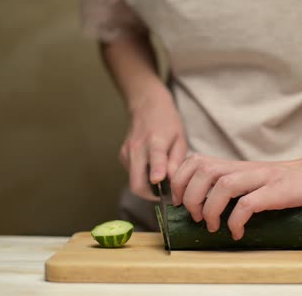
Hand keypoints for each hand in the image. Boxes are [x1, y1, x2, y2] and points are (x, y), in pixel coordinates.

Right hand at [119, 85, 186, 200]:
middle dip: (150, 195)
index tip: (158, 181)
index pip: (155, 158)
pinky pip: (131, 174)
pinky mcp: (122, 156)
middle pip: (137, 182)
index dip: (156, 171)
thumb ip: (176, 161)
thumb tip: (172, 181)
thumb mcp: (180, 139)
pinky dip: (142, 177)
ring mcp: (127, 152)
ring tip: (160, 180)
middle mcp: (137, 148)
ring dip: (146, 187)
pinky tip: (151, 168)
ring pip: (133, 181)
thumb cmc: (168, 123)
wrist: (146, 106)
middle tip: (165, 195)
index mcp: (156, 140)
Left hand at [171, 154, 301, 239]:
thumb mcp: (252, 179)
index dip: (180, 180)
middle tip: (197, 217)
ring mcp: (261, 178)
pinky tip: (238, 232)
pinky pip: (249, 204)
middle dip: (191, 197)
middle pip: (204, 170)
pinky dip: (237, 220)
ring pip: (222, 184)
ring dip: (211, 209)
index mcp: (235, 165)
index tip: (180, 202)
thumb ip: (231, 185)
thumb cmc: (285, 182)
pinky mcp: (277, 191)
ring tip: (214, 226)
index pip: (196, 160)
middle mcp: (245, 168)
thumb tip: (202, 204)